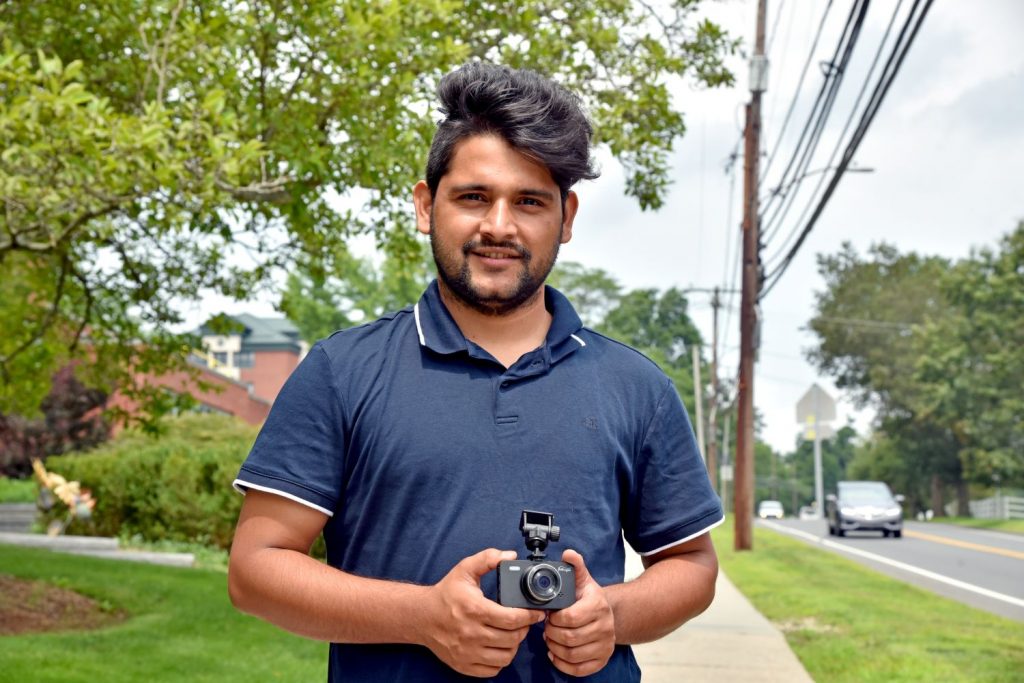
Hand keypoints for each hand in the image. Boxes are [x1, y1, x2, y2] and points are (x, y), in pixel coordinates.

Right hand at [423, 548, 544, 677]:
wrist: (421, 616)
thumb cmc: (446, 593)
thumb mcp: (465, 569)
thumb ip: (488, 558)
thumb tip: (510, 555)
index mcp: (474, 609)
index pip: (512, 618)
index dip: (530, 616)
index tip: (536, 613)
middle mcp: (471, 633)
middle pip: (513, 638)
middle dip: (524, 629)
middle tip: (524, 621)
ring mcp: (467, 652)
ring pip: (506, 656)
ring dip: (514, 645)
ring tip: (512, 633)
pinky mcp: (464, 664)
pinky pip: (493, 669)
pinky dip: (501, 660)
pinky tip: (499, 647)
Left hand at [543, 549, 615, 676]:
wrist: (608, 615)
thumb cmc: (589, 598)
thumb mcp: (583, 580)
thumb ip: (575, 566)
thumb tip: (568, 553)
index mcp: (598, 605)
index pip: (570, 617)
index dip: (554, 618)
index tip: (550, 615)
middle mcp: (605, 626)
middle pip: (569, 638)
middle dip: (552, 633)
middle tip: (547, 627)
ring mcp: (605, 645)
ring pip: (572, 654)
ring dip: (555, 648)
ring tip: (551, 638)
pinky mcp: (602, 660)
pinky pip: (579, 669)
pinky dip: (563, 664)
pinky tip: (556, 654)